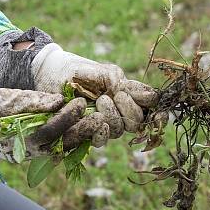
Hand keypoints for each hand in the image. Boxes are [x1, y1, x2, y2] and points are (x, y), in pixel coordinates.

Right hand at [0, 89, 100, 161]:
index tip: (79, 103)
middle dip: (82, 129)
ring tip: (96, 117)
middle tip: (99, 113)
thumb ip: (30, 101)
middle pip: (62, 144)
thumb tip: (58, 100)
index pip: (49, 133)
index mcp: (18, 142)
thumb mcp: (2, 98)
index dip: (66, 118)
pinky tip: (84, 123)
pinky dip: (73, 135)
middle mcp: (27, 152)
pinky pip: (59, 145)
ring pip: (64, 147)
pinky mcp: (35, 148)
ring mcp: (32, 153)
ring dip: (81, 133)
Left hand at [30, 43, 157, 135]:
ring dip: (113, 116)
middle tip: (116, 95)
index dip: (158, 112)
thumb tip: (148, 97)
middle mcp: (118, 112)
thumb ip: (124, 84)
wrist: (50, 73)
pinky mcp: (86, 132)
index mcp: (127, 95)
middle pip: (138, 122)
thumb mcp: (103, 72)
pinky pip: (100, 140)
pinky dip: (101, 132)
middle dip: (130, 110)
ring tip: (100, 100)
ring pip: (120, 130)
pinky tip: (98, 121)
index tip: (154, 106)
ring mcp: (103, 123)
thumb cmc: (78, 69)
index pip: (151, 108)